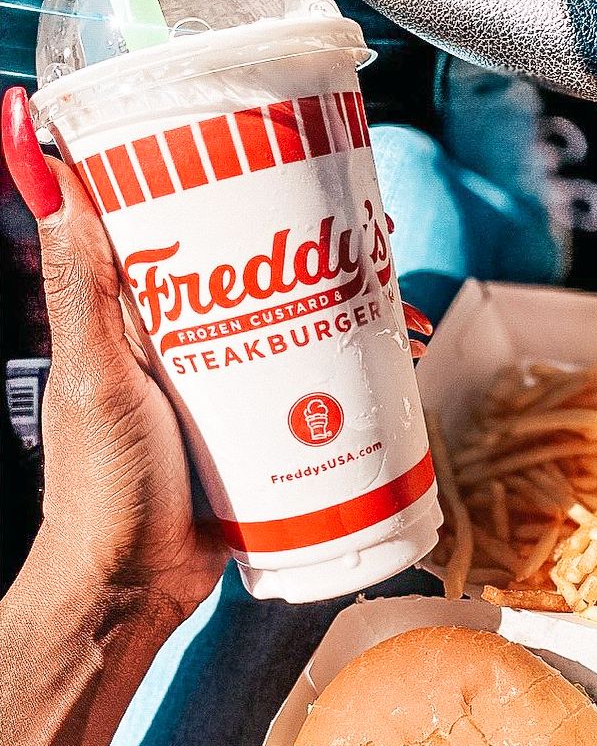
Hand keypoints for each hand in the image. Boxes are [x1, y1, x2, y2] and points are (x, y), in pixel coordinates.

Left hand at [1, 88, 432, 626]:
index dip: (238, 192)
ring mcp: (229, 390)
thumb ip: (83, 283)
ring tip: (403, 313)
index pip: (191, 232)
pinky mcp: (261, 434)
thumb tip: (44, 160)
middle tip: (375, 243)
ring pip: (296, 331)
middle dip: (323, 256)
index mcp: (142, 318)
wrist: (136, 585)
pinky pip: (310, 391)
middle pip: (261, 278)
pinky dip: (353, 376)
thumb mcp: (96, 375)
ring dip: (354, 315)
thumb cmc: (102, 484)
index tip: (288, 163)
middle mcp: (189, 346)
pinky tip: (395, 371)